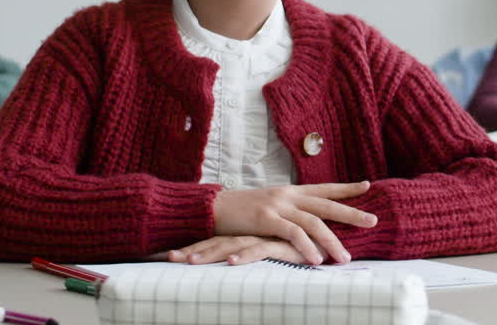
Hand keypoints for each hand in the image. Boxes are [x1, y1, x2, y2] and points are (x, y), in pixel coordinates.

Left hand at [162, 235, 317, 265]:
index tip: (171, 255)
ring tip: (190, 263)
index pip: (217, 239)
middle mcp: (254, 232)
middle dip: (194, 251)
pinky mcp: (281, 242)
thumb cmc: (300, 245)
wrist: (326, 236)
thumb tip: (234, 257)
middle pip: (218, 241)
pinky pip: (260, 249)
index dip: (195, 246)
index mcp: (249, 232)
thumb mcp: (273, 248)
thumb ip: (256, 249)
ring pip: (233, 245)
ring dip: (210, 254)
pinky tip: (231, 262)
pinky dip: (245, 256)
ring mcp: (266, 235)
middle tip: (170, 258)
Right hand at [212, 182, 376, 264]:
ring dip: (331, 241)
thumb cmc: (243, 211)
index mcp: (291, 191)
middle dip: (351, 213)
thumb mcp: (271, 205)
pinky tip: (316, 259)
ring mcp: (277, 206)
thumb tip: (309, 218)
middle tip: (373, 221)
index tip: (367, 186)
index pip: (325, 188)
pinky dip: (306, 247)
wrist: (213, 207)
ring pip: (313, 222)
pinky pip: (291, 233)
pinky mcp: (265, 220)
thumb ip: (290, 210)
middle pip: (326, 204)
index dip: (346, 188)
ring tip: (345, 257)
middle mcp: (288, 195)